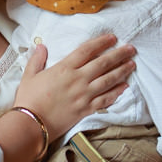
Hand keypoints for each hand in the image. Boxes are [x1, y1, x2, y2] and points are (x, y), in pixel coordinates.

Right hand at [14, 35, 134, 139]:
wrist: (32, 124)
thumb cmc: (28, 99)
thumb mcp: (29, 75)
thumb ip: (37, 60)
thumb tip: (41, 46)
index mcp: (64, 68)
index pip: (87, 50)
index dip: (101, 42)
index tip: (112, 38)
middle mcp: (78, 79)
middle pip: (103, 63)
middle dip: (119, 54)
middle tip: (131, 49)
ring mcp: (84, 95)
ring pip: (108, 80)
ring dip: (122, 71)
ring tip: (132, 64)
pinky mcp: (86, 109)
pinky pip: (106, 99)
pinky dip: (117, 92)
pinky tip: (125, 87)